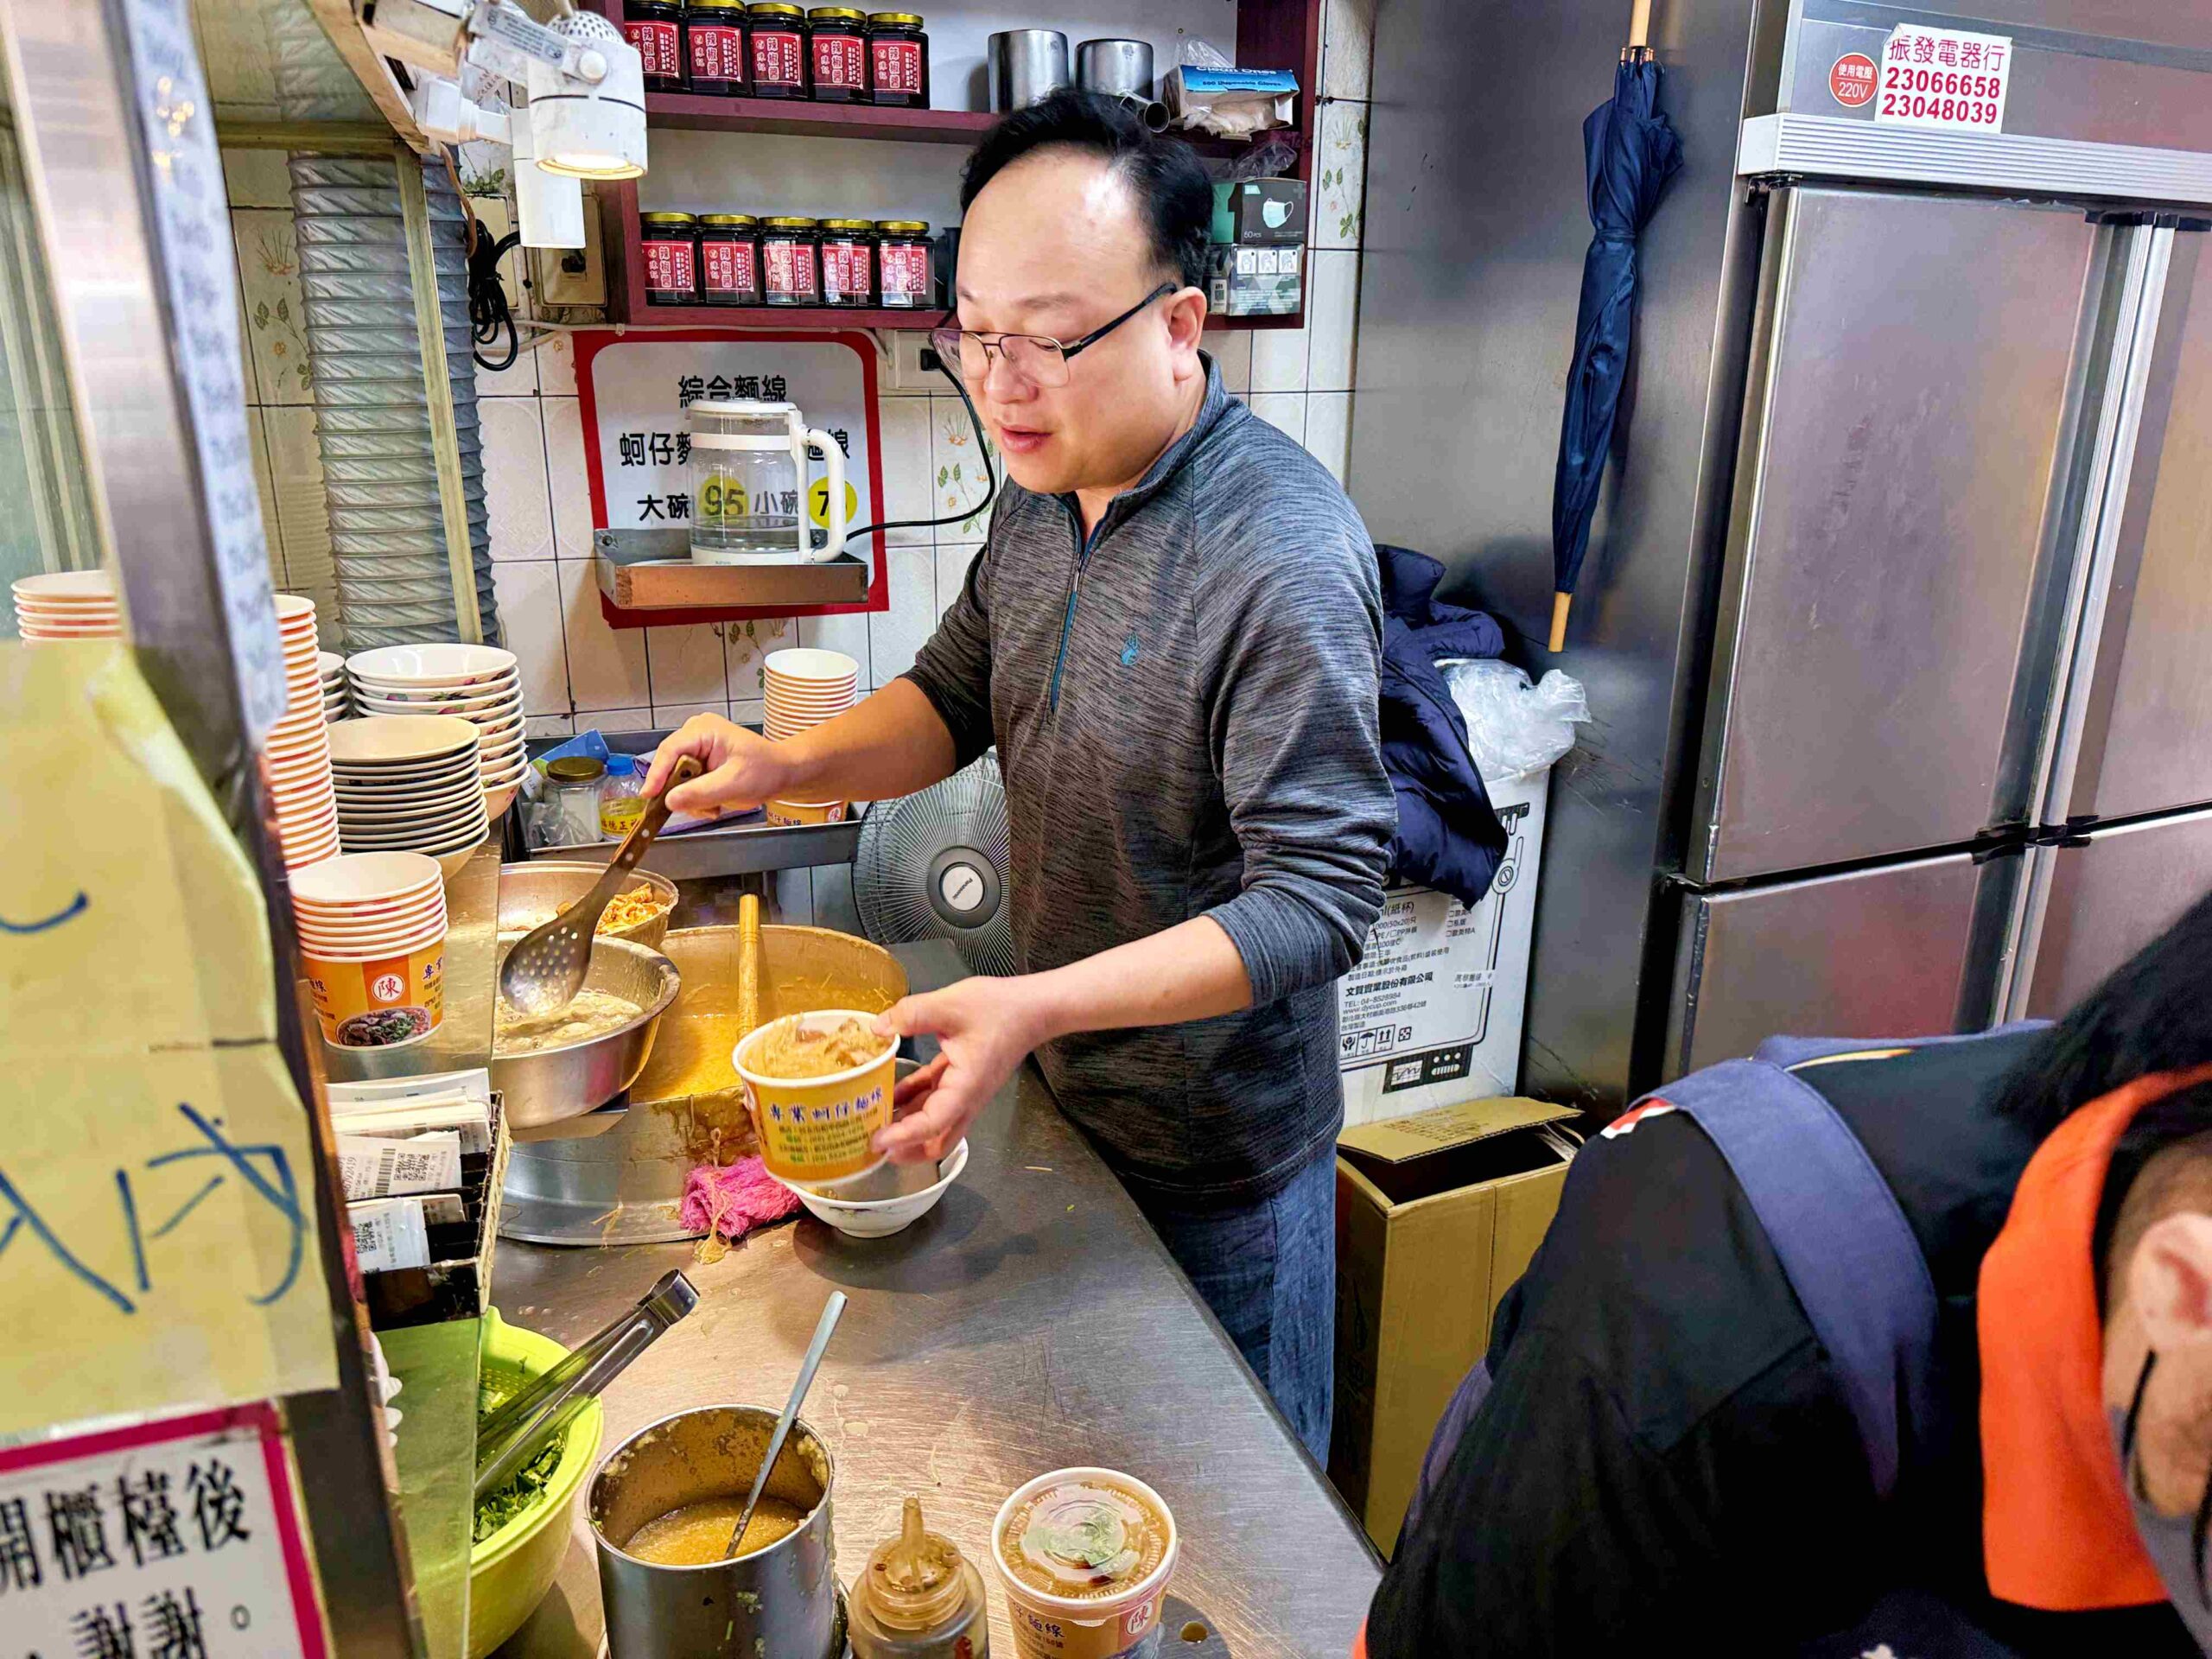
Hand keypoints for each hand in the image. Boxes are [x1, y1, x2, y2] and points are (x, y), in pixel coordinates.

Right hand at [645, 714, 792, 817]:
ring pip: (676, 781)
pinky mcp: (698, 766)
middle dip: (683, 792)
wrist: (782, 775)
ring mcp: (696, 751)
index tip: (649, 797)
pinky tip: (714, 805)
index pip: (670, 750)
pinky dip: (696, 800)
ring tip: (714, 808)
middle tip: (699, 808)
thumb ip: (700, 792)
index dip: (657, 774)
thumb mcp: (733, 783)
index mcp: (703, 729)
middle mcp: (695, 736)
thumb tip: (669, 801)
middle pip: (670, 767)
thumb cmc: (765, 771)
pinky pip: (685, 787)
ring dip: (692, 800)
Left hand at [873, 977, 1051, 1162]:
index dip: (903, 1136)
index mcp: (965, 1088)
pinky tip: (891, 1091)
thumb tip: (877, 1028)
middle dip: (907, 1149)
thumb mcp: (951, 1004)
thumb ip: (912, 1014)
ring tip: (873, 1119)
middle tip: (875, 1146)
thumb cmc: (1000, 1009)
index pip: (933, 1125)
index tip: (877, 1140)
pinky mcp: (963, 1079)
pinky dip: (914, 1100)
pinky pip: (935, 1098)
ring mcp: (965, 1091)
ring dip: (907, 1125)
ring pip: (934, 1122)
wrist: (1034, 1008)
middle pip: (937, 1141)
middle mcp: (966, 1099)